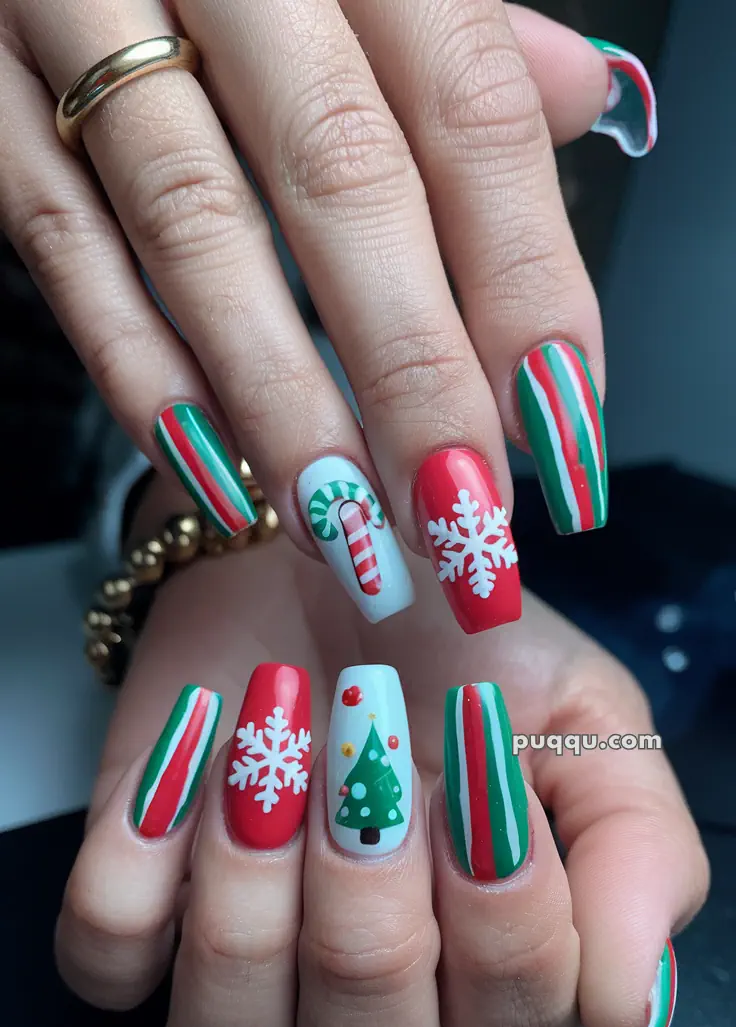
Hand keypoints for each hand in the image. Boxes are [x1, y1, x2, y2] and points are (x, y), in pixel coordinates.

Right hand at [1, 0, 654, 632]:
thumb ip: (464, 31)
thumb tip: (577, 98)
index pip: (468, 108)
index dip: (526, 280)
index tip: (560, 426)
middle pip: (342, 177)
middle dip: (413, 373)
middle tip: (460, 516)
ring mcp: (80, 13)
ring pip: (195, 224)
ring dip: (280, 400)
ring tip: (347, 527)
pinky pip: (60, 241)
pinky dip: (139, 368)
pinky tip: (214, 470)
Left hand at [56, 485, 707, 1026]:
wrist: (320, 554)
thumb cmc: (459, 643)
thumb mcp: (585, 718)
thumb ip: (637, 853)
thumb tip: (625, 1011)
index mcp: (493, 973)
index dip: (505, 911)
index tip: (483, 760)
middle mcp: (368, 1006)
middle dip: (370, 917)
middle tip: (371, 766)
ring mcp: (242, 978)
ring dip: (251, 895)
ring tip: (269, 754)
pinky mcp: (135, 919)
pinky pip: (110, 963)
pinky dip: (142, 862)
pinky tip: (191, 759)